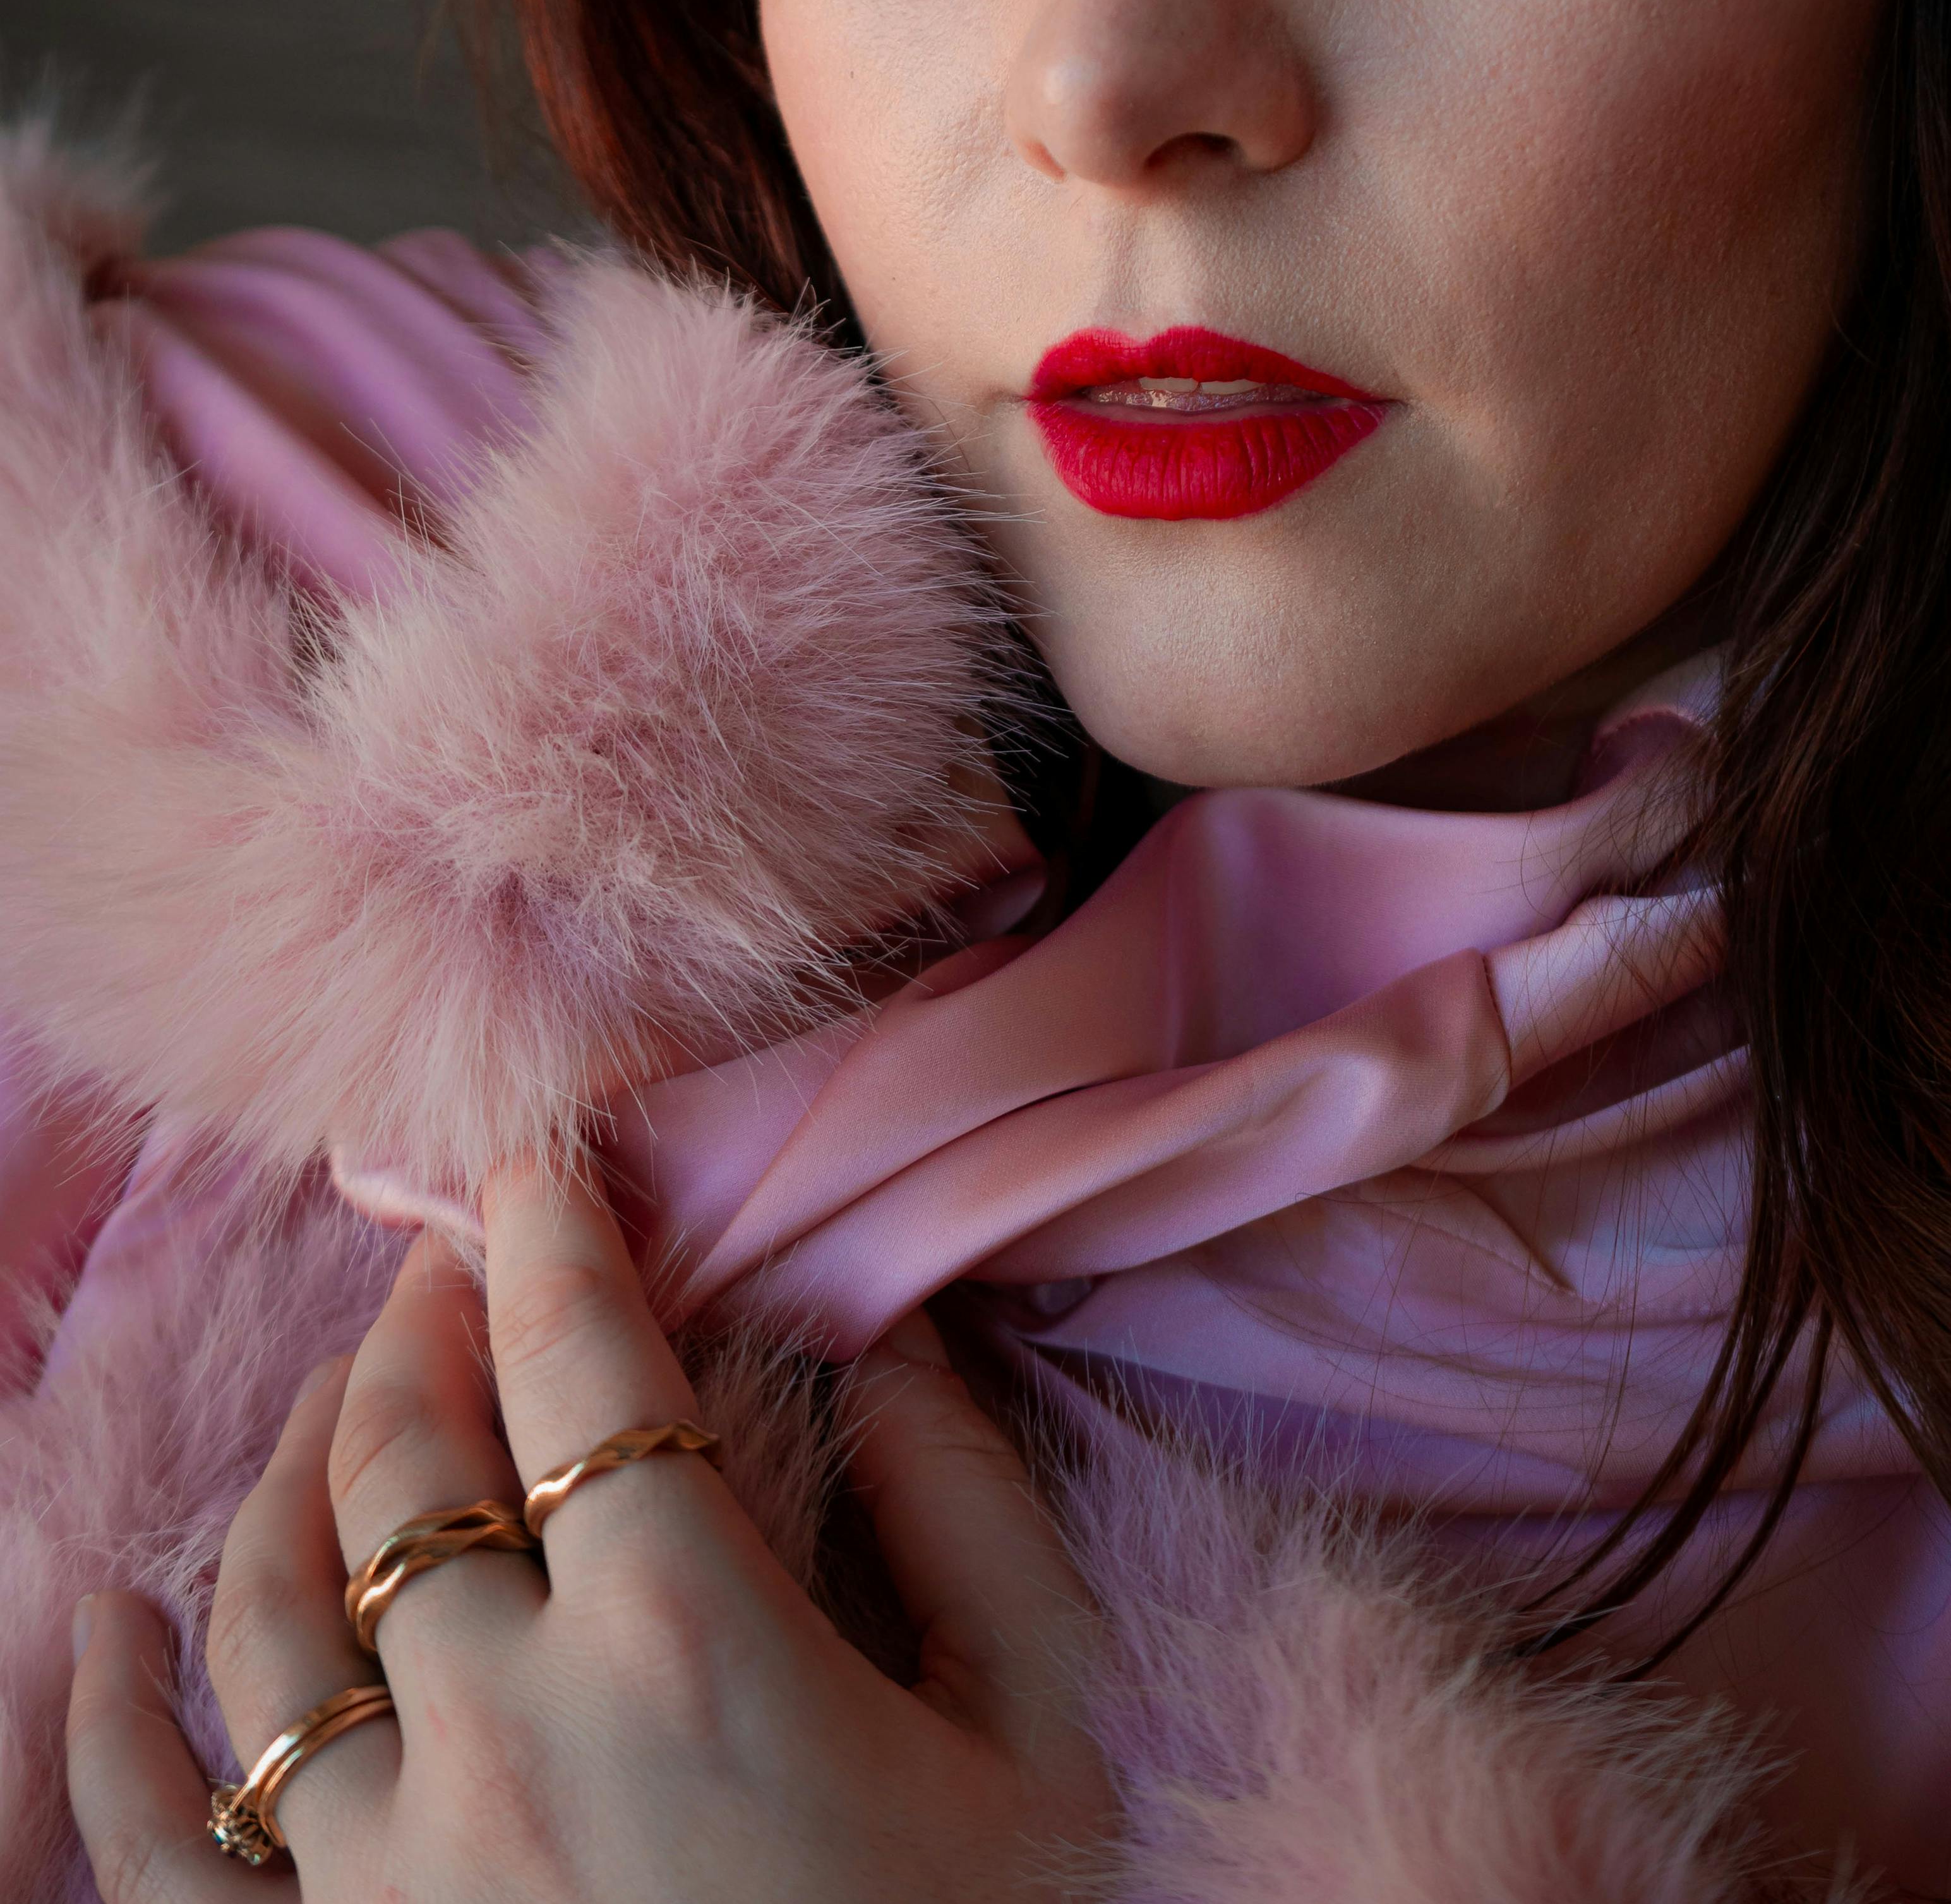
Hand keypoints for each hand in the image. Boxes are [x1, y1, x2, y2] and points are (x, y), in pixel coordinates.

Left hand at [66, 1161, 1109, 1899]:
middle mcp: (503, 1731)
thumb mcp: (1044, 1736)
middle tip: (451, 1266)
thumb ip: (973, 1513)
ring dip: (299, 1463)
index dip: (549, 1228)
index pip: (575, 1359)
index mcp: (683, 1644)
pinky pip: (160, 1842)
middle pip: (409, 1453)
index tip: (536, 1159)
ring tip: (348, 1395)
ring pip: (271, 1608)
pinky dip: (113, 1726)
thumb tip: (890, 1338)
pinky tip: (108, 1627)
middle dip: (425, 1321)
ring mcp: (386, 1872)